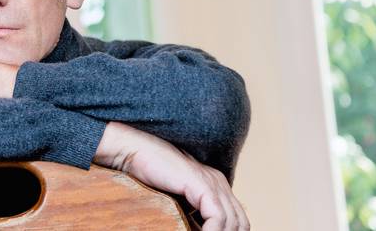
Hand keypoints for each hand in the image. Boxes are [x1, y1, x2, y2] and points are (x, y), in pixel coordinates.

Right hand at [94, 122, 249, 230]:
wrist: (135, 152)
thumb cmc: (148, 176)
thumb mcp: (178, 200)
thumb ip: (192, 213)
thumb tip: (196, 229)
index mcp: (216, 185)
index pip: (238, 219)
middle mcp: (219, 182)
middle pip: (240, 222)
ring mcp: (212, 182)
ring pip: (233, 222)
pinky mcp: (202, 184)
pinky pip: (218, 217)